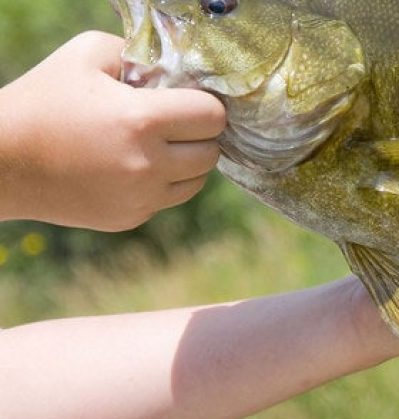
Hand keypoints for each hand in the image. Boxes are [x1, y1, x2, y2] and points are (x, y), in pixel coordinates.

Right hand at [0, 31, 225, 230]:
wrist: (1, 161)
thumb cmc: (42, 101)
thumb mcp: (85, 54)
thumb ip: (138, 54)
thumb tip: (173, 72)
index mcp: (142, 121)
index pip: (213, 116)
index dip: (203, 104)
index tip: (184, 100)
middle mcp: (148, 165)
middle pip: (211, 151)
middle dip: (197, 134)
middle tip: (172, 123)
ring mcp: (141, 198)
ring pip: (198, 180)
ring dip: (186, 162)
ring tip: (156, 145)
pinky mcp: (130, 218)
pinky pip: (169, 199)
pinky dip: (162, 183)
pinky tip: (133, 166)